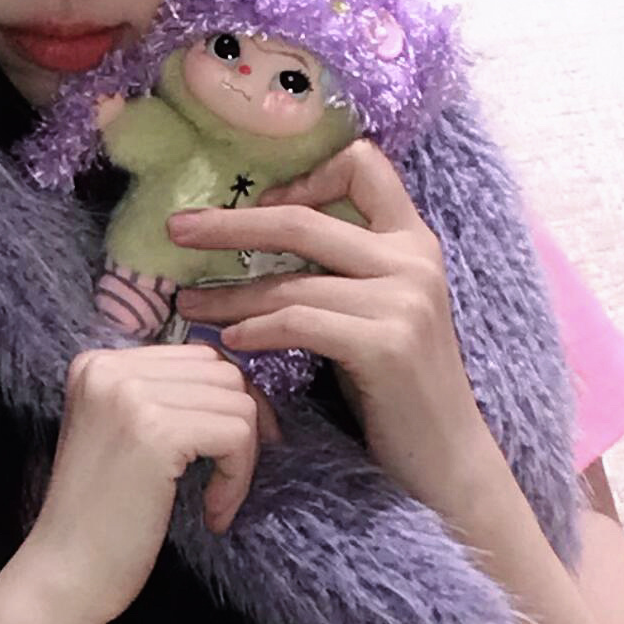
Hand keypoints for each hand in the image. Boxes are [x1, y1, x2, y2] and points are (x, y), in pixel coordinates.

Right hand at [20, 338, 276, 623]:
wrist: (65, 574)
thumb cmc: (100, 520)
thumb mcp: (123, 437)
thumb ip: (163, 399)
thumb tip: (241, 383)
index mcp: (96, 364)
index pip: (197, 357)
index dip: (224, 406)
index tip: (220, 457)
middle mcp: (108, 368)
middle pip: (222, 373)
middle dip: (242, 427)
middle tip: (229, 479)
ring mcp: (130, 395)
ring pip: (237, 402)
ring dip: (242, 458)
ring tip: (216, 501)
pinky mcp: (156, 431)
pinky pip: (237, 435)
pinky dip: (238, 477)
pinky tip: (213, 512)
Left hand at [170, 141, 499, 519]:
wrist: (448, 459)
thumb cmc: (398, 389)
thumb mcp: (379, 312)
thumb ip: (342, 271)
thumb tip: (260, 240)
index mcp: (412, 240)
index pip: (363, 164)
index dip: (304, 174)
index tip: (260, 204)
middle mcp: (413, 259)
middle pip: (303, 218)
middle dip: (230, 224)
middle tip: (176, 231)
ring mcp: (404, 301)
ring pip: (291, 282)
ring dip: (228, 294)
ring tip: (187, 304)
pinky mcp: (388, 345)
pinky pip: (301, 323)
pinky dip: (257, 330)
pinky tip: (230, 341)